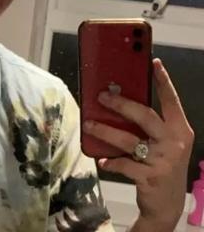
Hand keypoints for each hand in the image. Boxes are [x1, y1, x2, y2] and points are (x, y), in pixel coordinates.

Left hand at [83, 58, 193, 229]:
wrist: (167, 205)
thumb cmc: (161, 164)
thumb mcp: (162, 142)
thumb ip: (147, 125)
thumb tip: (118, 101)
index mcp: (179, 129)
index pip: (171, 101)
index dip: (163, 81)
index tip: (153, 63)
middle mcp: (175, 142)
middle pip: (144, 115)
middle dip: (121, 104)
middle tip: (102, 95)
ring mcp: (164, 160)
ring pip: (128, 140)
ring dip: (104, 131)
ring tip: (88, 124)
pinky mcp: (150, 176)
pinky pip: (124, 164)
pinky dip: (110, 162)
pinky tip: (101, 160)